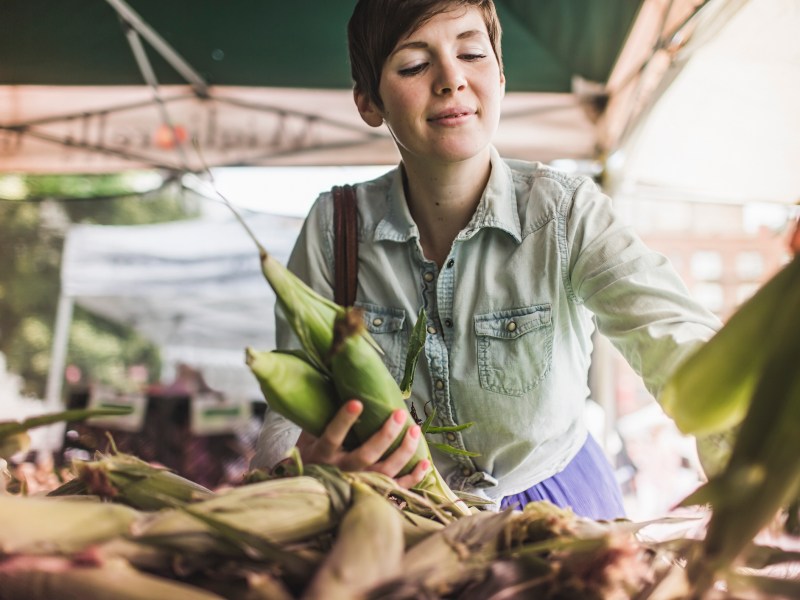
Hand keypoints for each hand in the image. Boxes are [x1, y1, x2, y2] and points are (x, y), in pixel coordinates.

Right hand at [295, 399, 429, 487]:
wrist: (313, 489)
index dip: (344, 420)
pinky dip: (413, 477)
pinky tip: (425, 462)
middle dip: (386, 434)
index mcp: (322, 454)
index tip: (357, 402)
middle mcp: (341, 471)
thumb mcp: (309, 433)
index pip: (333, 437)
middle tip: (399, 413)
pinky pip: (396, 487)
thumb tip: (336, 378)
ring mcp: (358, 483)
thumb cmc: (313, 452)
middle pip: (366, 455)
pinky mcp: (372, 491)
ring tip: (415, 430)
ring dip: (403, 451)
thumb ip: (322, 413)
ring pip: (384, 472)